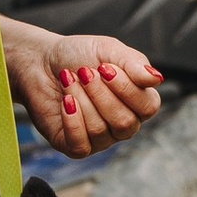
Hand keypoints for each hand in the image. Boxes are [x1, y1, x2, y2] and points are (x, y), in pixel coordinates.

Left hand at [4, 23, 161, 157]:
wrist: (40, 62)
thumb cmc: (78, 56)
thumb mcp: (108, 50)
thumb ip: (134, 63)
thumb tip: (156, 78)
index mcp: (138, 102)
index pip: (148, 107)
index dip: (126, 88)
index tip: (104, 66)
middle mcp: (123, 124)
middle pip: (125, 123)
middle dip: (100, 94)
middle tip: (84, 72)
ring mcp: (101, 138)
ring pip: (100, 130)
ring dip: (81, 100)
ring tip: (68, 80)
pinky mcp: (76, 146)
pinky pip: (81, 144)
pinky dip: (72, 120)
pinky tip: (65, 101)